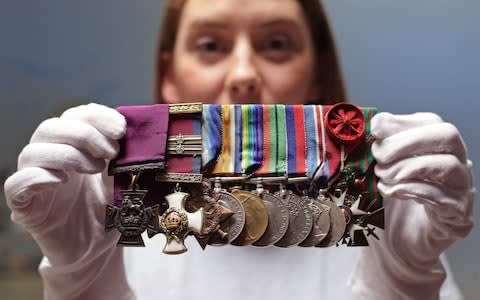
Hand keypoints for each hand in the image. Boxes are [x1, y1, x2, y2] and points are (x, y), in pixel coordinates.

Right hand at [4, 103, 133, 298]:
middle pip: (50, 128)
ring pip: (32, 152)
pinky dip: (37, 177)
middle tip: (112, 152)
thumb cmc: (109, 211)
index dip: (96, 116)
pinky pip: (16, 184)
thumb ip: (127, 158)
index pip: (74, 116)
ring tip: (96, 169)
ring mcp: (35, 182)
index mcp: (73, 146)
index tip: (121, 129)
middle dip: (84, 134)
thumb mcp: (124, 180)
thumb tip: (142, 134)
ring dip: (68, 154)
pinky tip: (62, 181)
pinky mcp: (26, 207)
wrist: (98, 249)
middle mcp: (49, 159)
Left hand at [349, 112, 474, 299]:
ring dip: (408, 168)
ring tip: (383, 177)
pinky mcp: (457, 218)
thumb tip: (369, 123)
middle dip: (407, 142)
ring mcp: (460, 191)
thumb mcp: (378, 172)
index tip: (374, 129)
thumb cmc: (389, 204)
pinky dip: (412, 190)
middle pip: (448, 135)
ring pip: (449, 166)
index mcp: (437, 149)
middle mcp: (456, 165)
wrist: (398, 246)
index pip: (430, 122)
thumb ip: (378, 149)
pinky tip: (392, 192)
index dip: (401, 122)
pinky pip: (443, 198)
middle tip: (378, 155)